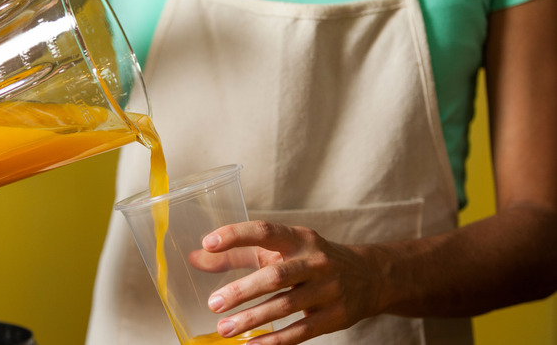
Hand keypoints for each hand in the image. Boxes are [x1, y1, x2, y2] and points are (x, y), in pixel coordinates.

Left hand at [201, 221, 382, 343]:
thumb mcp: (279, 250)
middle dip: (242, 290)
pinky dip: (274, 341)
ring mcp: (327, 289)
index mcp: (299, 238)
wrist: (369, 277)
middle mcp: (315, 261)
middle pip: (275, 275)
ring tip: (224, 329)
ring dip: (252, 319)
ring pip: (285, 306)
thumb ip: (237, 254)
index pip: (265, 231)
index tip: (208, 242)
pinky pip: (300, 332)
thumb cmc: (311, 260)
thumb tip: (196, 256)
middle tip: (214, 304)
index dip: (236, 235)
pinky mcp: (335, 317)